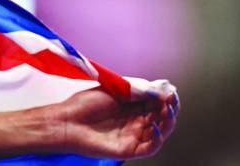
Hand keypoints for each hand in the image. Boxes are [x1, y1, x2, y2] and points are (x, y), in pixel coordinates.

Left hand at [56, 87, 178, 158]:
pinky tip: (154, 125)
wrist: (67, 121)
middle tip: (171, 101)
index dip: (166, 98)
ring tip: (167, 110)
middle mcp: (135, 122)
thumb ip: (138, 91)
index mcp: (132, 107)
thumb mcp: (115, 90)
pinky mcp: (129, 150)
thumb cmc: (85, 104)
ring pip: (160, 133)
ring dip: (167, 122)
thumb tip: (161, 91)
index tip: (171, 92)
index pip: (156, 104)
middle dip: (169, 109)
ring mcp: (133, 136)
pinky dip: (157, 138)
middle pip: (161, 118)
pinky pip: (150, 147)